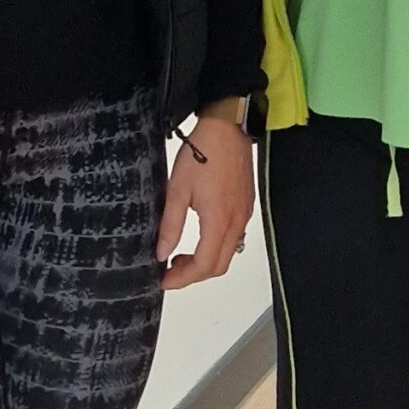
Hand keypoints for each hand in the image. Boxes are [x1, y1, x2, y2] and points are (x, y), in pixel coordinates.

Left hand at [158, 108, 253, 290]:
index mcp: (218, 221)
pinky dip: (216, 247)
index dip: (183, 279)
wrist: (227, 127)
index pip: (204, 265)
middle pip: (219, 266)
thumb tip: (161, 253)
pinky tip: (199, 235)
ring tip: (181, 254)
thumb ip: (170, 225)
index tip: (164, 280)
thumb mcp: (176, 189)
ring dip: (206, 261)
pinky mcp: (246, 206)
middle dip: (194, 275)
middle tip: (171, 269)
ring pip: (228, 254)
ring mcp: (244, 214)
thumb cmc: (202, 153)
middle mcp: (237, 222)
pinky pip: (235, 238)